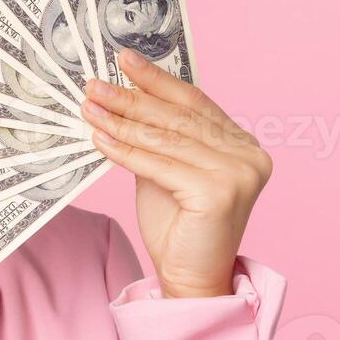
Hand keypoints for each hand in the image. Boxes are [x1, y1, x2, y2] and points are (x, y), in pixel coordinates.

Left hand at [81, 48, 272, 298]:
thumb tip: (121, 97)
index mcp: (243, 145)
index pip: (194, 103)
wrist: (191, 278)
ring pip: (166, 139)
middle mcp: (250, 155)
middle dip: (132, 99)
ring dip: (122, 121)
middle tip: (95, 84)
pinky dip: (125, 151)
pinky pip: (159, 164)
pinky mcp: (219, 192)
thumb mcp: (167, 170)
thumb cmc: (179, 227)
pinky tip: (100, 138)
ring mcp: (239, 173)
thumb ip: (159, 137)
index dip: (158, 80)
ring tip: (90, 107)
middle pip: (178, 118)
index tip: (125, 60)